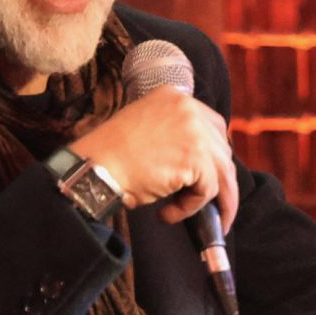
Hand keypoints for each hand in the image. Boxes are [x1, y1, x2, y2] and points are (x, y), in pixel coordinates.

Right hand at [69, 88, 240, 229]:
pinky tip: (167, 213)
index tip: (210, 176)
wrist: (94, 167)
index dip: (213, 155)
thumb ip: (174, 134)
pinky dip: (190, 207)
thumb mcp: (145, 128)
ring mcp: (194, 131)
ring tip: (197, 217)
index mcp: (175, 97)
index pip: (213, 127)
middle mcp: (189, 109)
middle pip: (221, 150)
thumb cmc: (112, 156)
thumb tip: (201, 162)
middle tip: (212, 204)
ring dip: (213, 200)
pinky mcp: (195, 157)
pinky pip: (206, 190)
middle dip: (219, 181)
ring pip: (221, 173)